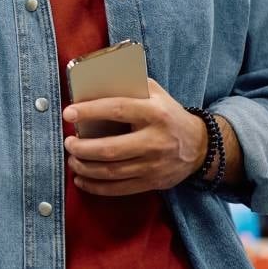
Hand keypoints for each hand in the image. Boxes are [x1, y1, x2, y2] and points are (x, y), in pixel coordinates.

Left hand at [62, 78, 206, 195]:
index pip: (117, 110)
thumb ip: (130, 84)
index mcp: (154, 113)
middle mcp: (155, 141)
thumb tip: (95, 79)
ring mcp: (154, 165)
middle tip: (67, 143)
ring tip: (72, 159)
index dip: (90, 111)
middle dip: (82, 148)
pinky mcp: (153, 182)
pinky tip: (82, 179)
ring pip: (112, 172)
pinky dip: (97, 187)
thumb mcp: (156, 93)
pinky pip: (120, 189)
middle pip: (111, 149)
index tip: (68, 113)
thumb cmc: (168, 114)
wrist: (200, 146)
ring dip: (85, 168)